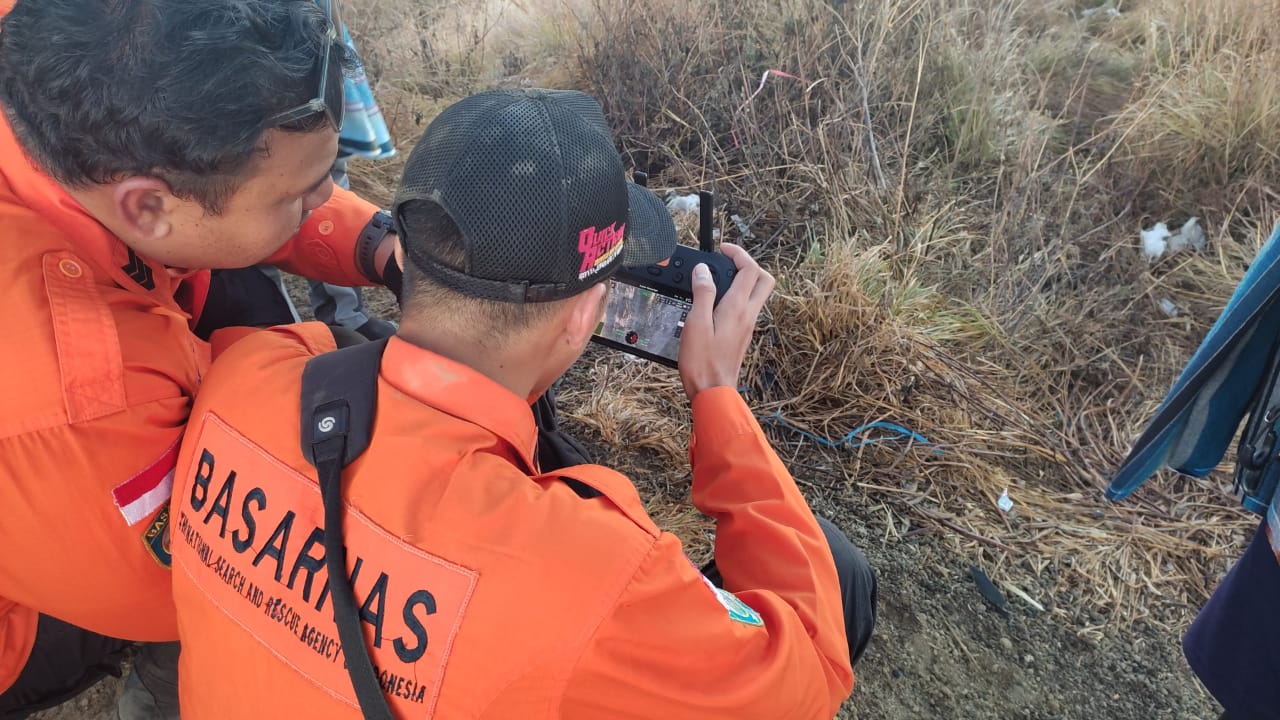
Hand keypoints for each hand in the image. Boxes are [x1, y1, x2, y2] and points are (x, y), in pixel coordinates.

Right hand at [678, 243, 774, 401]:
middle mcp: (748, 315)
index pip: (749, 269)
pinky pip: (746, 308)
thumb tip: (703, 270)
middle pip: (763, 279)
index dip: (738, 253)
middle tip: (728, 262)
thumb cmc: (702, 362)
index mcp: (738, 307)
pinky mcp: (742, 335)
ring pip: (756, 294)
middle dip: (749, 264)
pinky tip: (716, 303)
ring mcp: (747, 326)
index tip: (723, 249)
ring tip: (718, 280)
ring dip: (743, 280)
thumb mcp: (696, 322)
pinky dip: (736, 297)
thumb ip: (702, 293)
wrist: (713, 392)